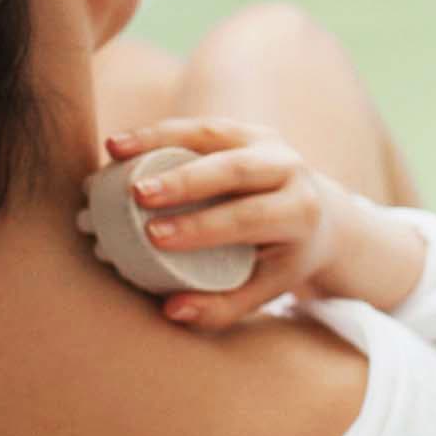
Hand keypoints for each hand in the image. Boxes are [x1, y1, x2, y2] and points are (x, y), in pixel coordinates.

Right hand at [104, 117, 425, 328]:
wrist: (320, 218)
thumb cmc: (282, 260)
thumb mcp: (265, 289)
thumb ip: (222, 306)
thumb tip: (172, 310)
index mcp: (300, 212)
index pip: (250, 217)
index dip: (202, 226)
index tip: (155, 238)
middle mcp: (290, 169)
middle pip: (235, 169)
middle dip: (184, 180)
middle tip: (137, 195)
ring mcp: (267, 141)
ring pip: (212, 133)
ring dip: (159, 139)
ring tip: (115, 152)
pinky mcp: (243, 129)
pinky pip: (198, 125)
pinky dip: (158, 132)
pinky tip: (121, 145)